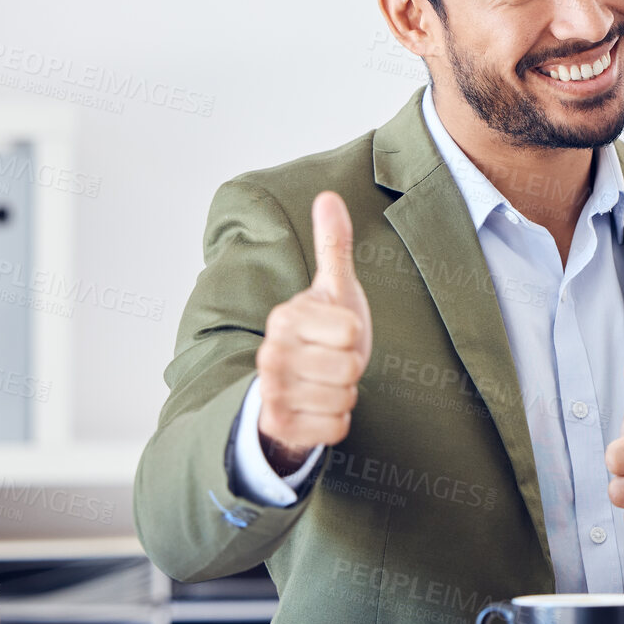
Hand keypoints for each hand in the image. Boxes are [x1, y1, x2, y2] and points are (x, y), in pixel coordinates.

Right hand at [255, 191, 372, 471]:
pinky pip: (336, 427)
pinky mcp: (278, 426)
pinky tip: (318, 409)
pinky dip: (336, 422)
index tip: (334, 336)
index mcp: (285, 317)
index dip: (352, 336)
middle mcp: (270, 354)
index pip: (350, 331)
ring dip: (343, 395)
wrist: (295, 389)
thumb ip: (333, 245)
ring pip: (344, 398)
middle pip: (349, 366)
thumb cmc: (322, 335)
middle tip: (331, 364)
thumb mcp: (334, 289)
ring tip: (325, 385)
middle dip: (350, 369)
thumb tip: (328, 196)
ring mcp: (272, 392)